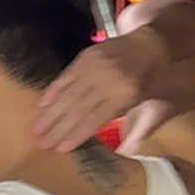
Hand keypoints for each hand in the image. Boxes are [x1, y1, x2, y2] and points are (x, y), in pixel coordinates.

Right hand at [33, 31, 160, 151]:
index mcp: (126, 94)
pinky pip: (65, 76)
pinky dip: (52, 91)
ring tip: (37, 129)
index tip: (60, 149)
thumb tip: (130, 152)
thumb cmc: (156, 78)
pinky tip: (42, 105)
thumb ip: (143, 127)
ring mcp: (95, 66)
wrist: (154, 42)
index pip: (95, 119)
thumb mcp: (157, 102)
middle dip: (58, 128)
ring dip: (50, 113)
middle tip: (41, 143)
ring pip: (68, 94)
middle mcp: (107, 80)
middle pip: (77, 109)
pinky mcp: (86, 56)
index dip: (76, 135)